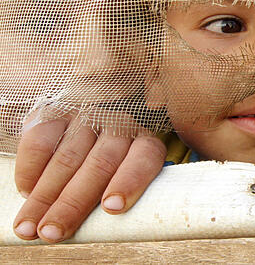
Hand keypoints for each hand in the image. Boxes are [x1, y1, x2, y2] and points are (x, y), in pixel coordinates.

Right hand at [13, 109, 165, 242]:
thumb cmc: (114, 155)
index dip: (130, 181)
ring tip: (30, 225)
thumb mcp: (128, 165)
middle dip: (72, 204)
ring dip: (45, 196)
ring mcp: (87, 116)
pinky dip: (30, 170)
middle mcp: (119, 124)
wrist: (95, 107)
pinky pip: (41, 141)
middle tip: (52, 232)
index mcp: (144, 139)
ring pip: (67, 159)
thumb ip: (122, 184)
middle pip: (99, 165)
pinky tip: (26, 192)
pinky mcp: (57, 112)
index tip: (112, 207)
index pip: (145, 157)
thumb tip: (104, 220)